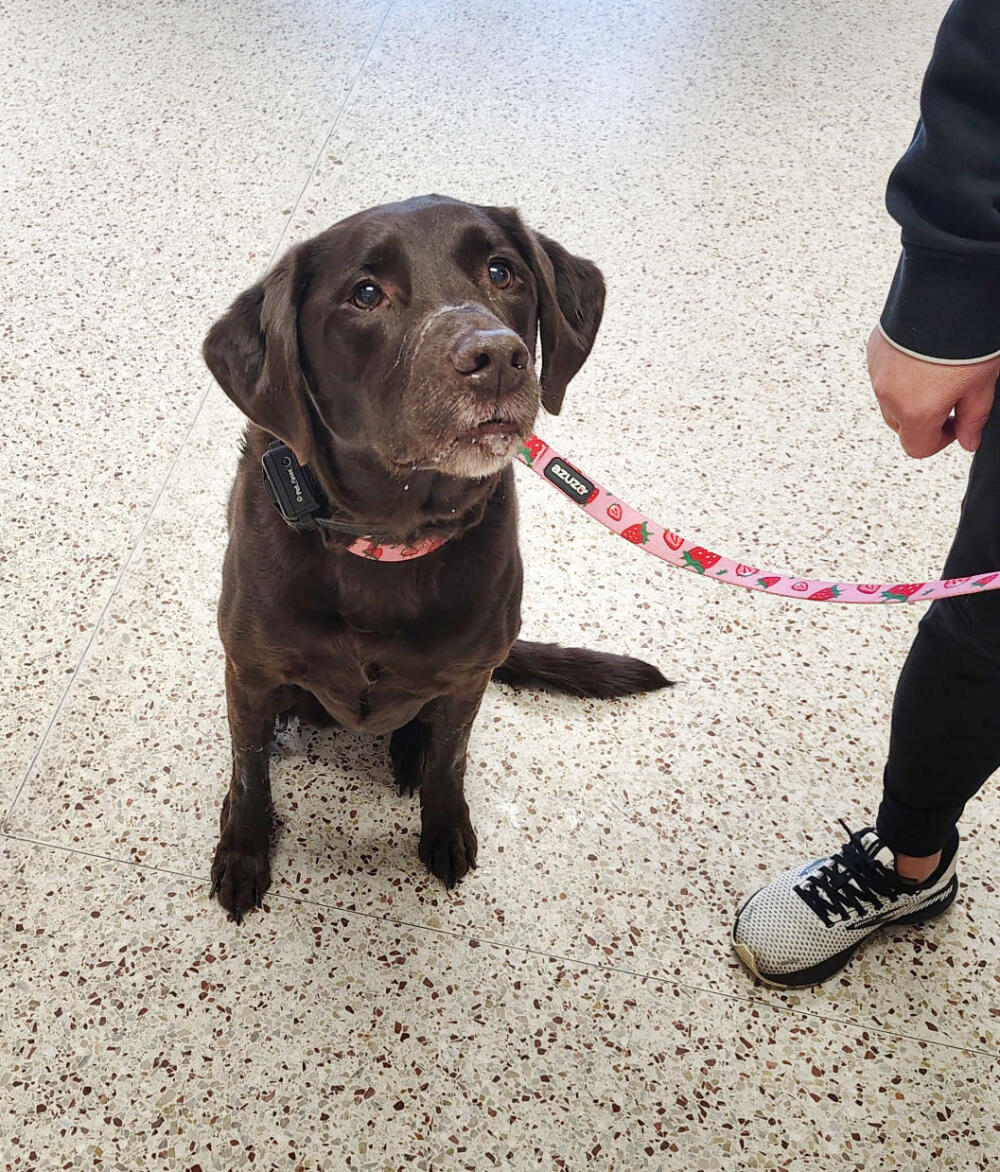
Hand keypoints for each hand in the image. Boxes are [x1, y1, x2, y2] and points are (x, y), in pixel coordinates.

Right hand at [867, 327, 998, 457]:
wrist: (947, 292)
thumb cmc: (968, 337)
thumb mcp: (981, 382)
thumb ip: (973, 418)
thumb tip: (968, 440)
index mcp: (916, 411)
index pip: (918, 448)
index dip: (940, 440)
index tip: (955, 423)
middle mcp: (889, 396)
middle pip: (901, 426)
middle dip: (922, 418)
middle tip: (949, 396)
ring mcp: (878, 373)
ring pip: (890, 399)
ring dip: (909, 395)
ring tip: (936, 370)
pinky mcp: (874, 351)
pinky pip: (884, 374)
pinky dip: (900, 372)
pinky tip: (921, 355)